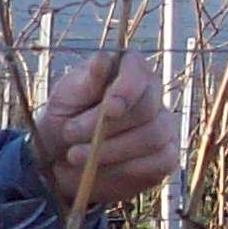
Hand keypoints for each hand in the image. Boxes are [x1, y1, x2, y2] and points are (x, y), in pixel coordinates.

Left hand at [32, 52, 178, 206]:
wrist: (61, 156)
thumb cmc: (65, 116)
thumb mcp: (66, 96)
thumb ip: (86, 80)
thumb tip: (102, 59)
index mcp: (129, 68)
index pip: (138, 71)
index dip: (127, 90)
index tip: (110, 110)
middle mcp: (152, 93)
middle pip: (146, 108)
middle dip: (107, 127)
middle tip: (69, 134)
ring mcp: (163, 124)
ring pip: (153, 136)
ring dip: (112, 149)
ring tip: (75, 155)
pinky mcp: (166, 155)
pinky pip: (160, 161)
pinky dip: (127, 168)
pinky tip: (102, 169)